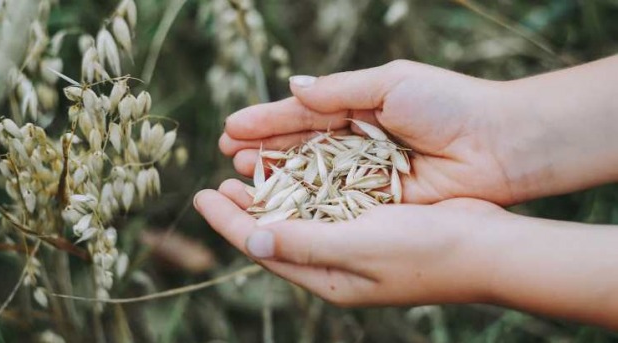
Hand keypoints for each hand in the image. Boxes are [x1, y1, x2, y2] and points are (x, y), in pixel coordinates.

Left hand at [194, 178, 505, 305]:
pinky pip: (327, 205)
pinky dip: (305, 188)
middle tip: (217, 183)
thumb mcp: (359, 247)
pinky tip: (296, 170)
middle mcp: (336, 264)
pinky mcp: (373, 223)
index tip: (200, 195)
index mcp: (328, 278)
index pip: (264, 247)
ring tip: (246, 173)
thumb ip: (304, 243)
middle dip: (244, 209)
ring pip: (300, 217)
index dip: (228, 222)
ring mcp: (355, 244)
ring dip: (272, 195)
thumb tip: (250, 238)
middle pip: (276, 233)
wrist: (486, 247)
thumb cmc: (426, 251)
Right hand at [220, 60, 525, 204]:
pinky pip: (336, 201)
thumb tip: (293, 87)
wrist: (498, 144)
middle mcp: (357, 141)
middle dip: (265, 148)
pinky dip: (308, 201)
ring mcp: (366, 173)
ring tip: (244, 173)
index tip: (231, 127)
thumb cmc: (447, 104)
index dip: (267, 120)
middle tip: (228, 154)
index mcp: (359, 106)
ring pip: (313, 175)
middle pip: (301, 146)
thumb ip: (338, 90)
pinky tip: (280, 201)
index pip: (303, 113)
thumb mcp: (389, 83)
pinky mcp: (379, 201)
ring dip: (278, 175)